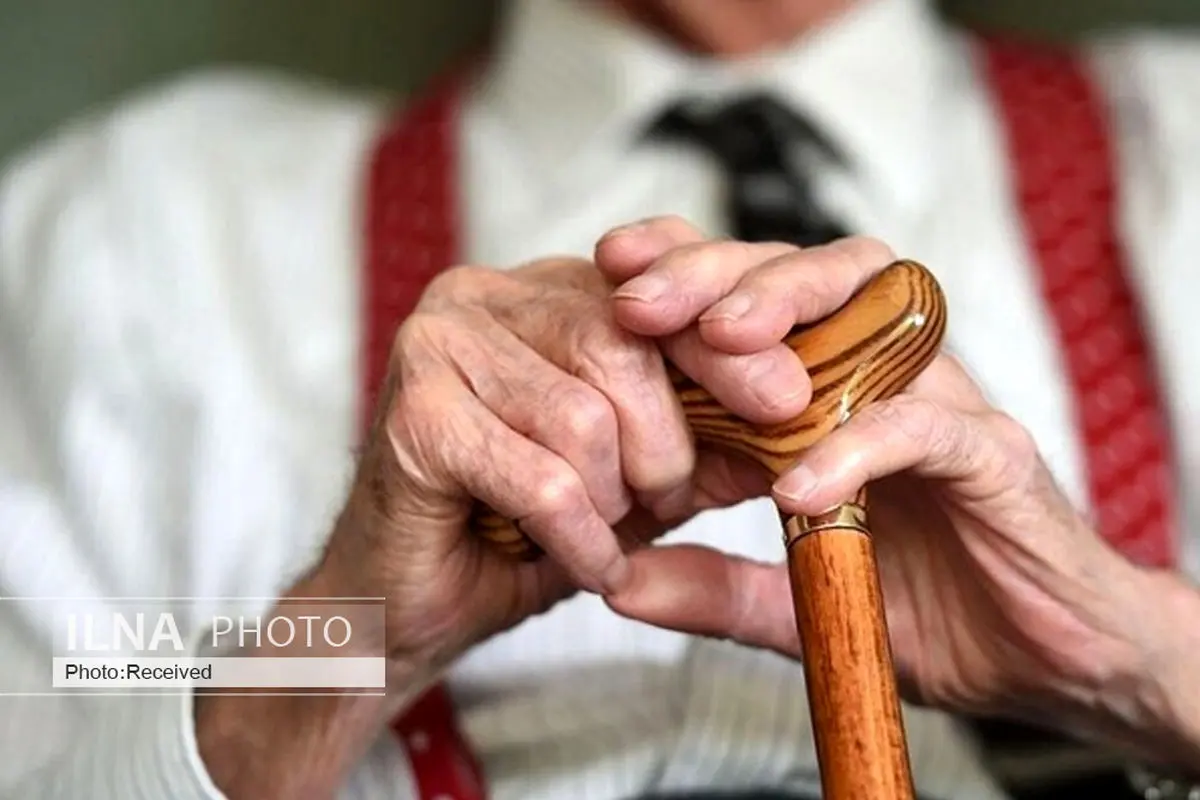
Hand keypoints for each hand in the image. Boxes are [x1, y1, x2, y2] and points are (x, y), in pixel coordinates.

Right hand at [320, 238, 835, 679]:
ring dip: (613, 500)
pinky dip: (578, 538)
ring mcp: (438, 344)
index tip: (788, 399)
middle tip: (664, 502)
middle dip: (666, 444)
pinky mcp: (414, 412)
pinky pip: (542, 478)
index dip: (728, 344)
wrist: (410, 603)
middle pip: (623, 345)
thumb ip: (704, 438)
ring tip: (601, 533)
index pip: (655, 286)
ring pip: (585, 417)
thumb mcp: (634, 476)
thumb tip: (798, 412)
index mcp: (540, 291)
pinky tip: (578, 562)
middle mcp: (484, 296)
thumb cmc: (519, 530)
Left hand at [600, 218, 1174, 755]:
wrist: (1049, 662)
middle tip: (640, 301)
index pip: (754, 300)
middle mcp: (882, 379)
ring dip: (788, 308)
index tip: (607, 275)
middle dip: (716, 272)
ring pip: (871, 307)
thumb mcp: (800, 602)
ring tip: (716, 340)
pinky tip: (797, 485)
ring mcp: (939, 406)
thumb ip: (715, 586)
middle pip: (802, 275)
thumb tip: (617, 582)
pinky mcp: (993, 455)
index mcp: (828, 394)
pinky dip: (858, 445)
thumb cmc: (929, 611)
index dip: (684, 272)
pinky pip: (924, 425)